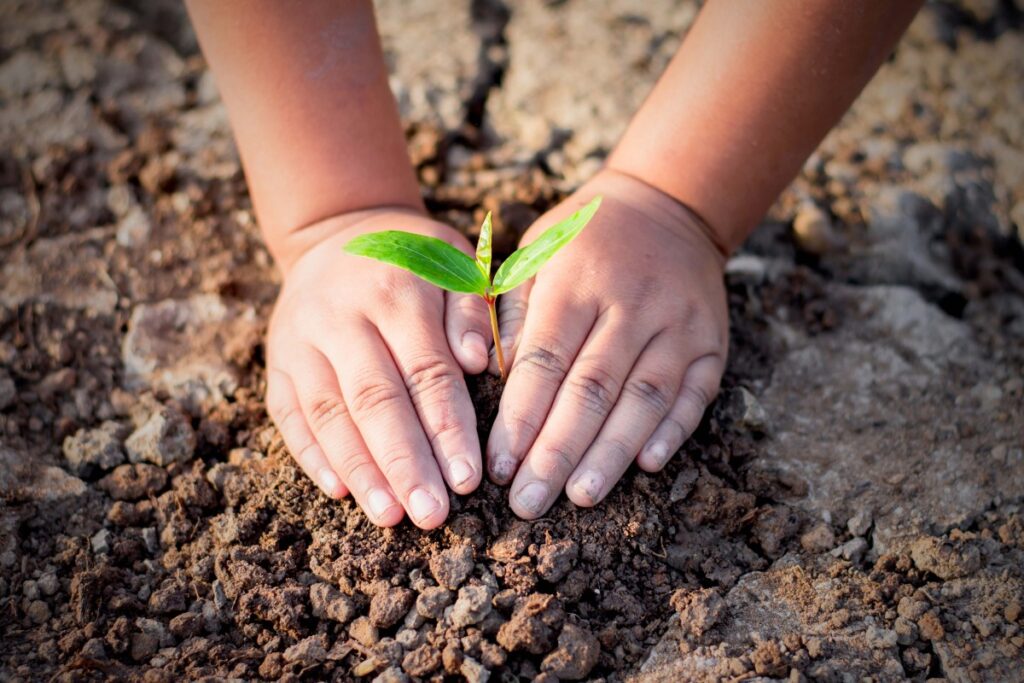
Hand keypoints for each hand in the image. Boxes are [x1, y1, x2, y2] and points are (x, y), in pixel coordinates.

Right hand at [264, 208, 492, 528]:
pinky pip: (289, 414)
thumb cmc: (415, 259)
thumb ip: (470, 310)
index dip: (446, 428)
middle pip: (374, 399)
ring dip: (360, 470)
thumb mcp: (454, 262)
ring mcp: (300, 340)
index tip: (468, 479)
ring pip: (328, 413)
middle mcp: (342, 316)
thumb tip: (480, 361)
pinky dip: (313, 455)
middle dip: (404, 462)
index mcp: (396, 291)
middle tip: (431, 516)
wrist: (337, 232)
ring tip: (390, 516)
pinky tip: (340, 492)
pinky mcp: (278, 361)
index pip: (425, 371)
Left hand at [486, 169, 728, 517]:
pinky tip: (647, 467)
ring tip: (581, 497)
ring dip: (611, 454)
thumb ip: (511, 312)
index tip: (498, 467)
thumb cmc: (583, 241)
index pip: (544, 361)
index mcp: (577, 282)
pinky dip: (672, 432)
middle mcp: (631, 304)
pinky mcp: (712, 341)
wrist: (665, 206)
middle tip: (528, 503)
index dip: (520, 418)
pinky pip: (695, 394)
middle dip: (556, 452)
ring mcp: (678, 324)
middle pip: (591, 390)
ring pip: (644, 399)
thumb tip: (493, 377)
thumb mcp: (534, 253)